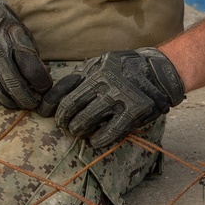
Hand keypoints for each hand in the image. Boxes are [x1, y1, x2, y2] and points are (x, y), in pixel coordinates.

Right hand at [0, 0, 51, 109]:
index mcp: (8, 39)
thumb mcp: (16, 27)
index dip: (42, 83)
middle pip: (13, 84)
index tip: (45, 88)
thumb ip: (27, 50)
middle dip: (26, 98)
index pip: (31, 69)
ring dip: (10, 102)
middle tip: (33, 103)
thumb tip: (40, 74)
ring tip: (18, 104)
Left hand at [39, 48, 184, 149]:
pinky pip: (110, 131)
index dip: (50, 105)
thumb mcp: (102, 64)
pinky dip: (98, 139)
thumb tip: (57, 94)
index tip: (44, 113)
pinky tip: (94, 141)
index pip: (63, 90)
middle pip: (71, 107)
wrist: (160, 71)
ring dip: (78, 130)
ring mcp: (119, 97)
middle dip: (64, 120)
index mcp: (93, 70)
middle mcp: (104, 82)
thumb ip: (82, 76)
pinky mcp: (134, 111)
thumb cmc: (126, 68)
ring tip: (78, 133)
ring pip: (86, 120)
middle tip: (65, 126)